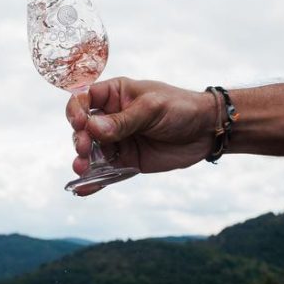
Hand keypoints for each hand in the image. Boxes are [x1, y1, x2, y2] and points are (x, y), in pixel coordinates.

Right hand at [67, 77, 214, 194]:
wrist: (207, 130)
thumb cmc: (180, 108)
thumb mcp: (151, 109)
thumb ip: (122, 120)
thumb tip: (92, 128)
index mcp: (114, 95)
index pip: (84, 99)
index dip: (76, 110)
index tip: (80, 123)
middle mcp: (110, 117)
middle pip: (83, 128)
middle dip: (80, 139)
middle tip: (85, 150)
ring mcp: (117, 140)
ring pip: (91, 152)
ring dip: (83, 161)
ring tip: (81, 170)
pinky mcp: (126, 161)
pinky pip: (106, 171)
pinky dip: (94, 180)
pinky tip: (83, 189)